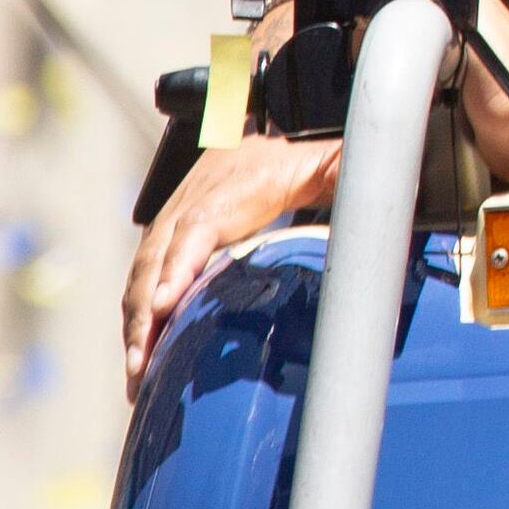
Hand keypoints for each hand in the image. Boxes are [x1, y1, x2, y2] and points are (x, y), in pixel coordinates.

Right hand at [120, 131, 336, 387]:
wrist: (261, 136)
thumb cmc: (298, 161)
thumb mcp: (328, 163)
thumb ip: (347, 174)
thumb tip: (373, 185)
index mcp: (234, 185)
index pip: (196, 227)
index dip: (177, 265)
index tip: (162, 304)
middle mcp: (191, 203)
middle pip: (156, 258)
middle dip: (144, 312)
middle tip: (142, 362)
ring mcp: (171, 221)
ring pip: (142, 273)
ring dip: (135, 323)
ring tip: (137, 373)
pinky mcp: (163, 241)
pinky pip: (142, 280)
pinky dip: (137, 318)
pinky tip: (140, 359)